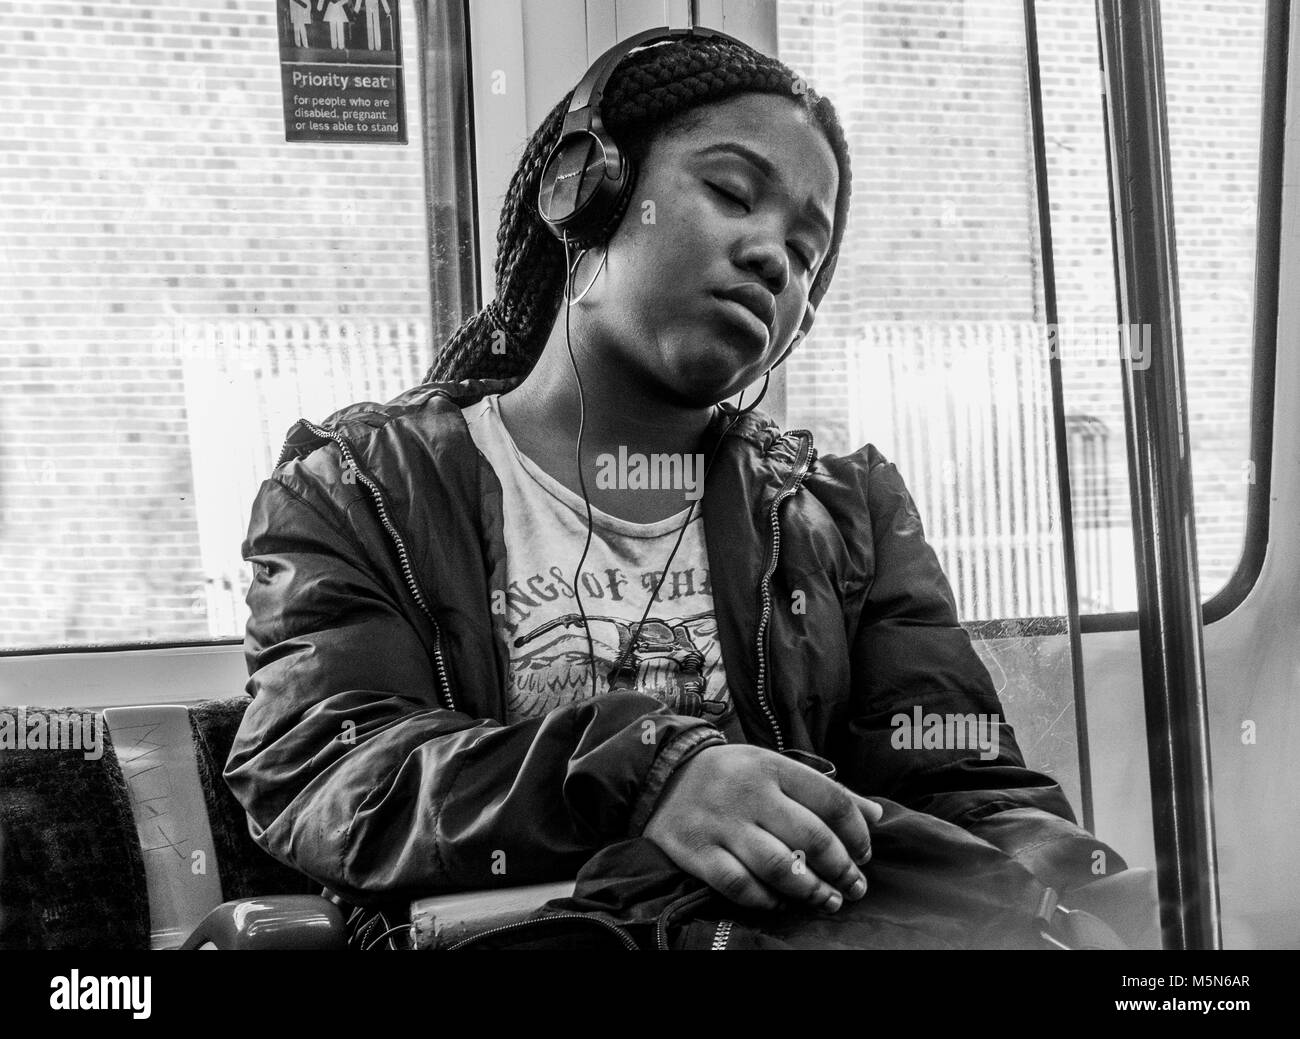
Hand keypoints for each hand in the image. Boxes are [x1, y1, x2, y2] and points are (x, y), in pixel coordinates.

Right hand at [643, 744, 882, 912]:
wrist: (661, 774)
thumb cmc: (731, 775)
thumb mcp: (774, 767)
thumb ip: (822, 791)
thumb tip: (875, 815)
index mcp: (772, 767)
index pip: (831, 800)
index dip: (857, 833)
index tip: (864, 854)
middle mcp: (749, 793)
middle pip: (811, 837)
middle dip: (841, 869)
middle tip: (854, 887)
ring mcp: (722, 824)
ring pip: (780, 866)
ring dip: (811, 890)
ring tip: (828, 901)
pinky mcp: (697, 851)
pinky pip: (740, 886)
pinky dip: (767, 901)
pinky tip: (782, 904)